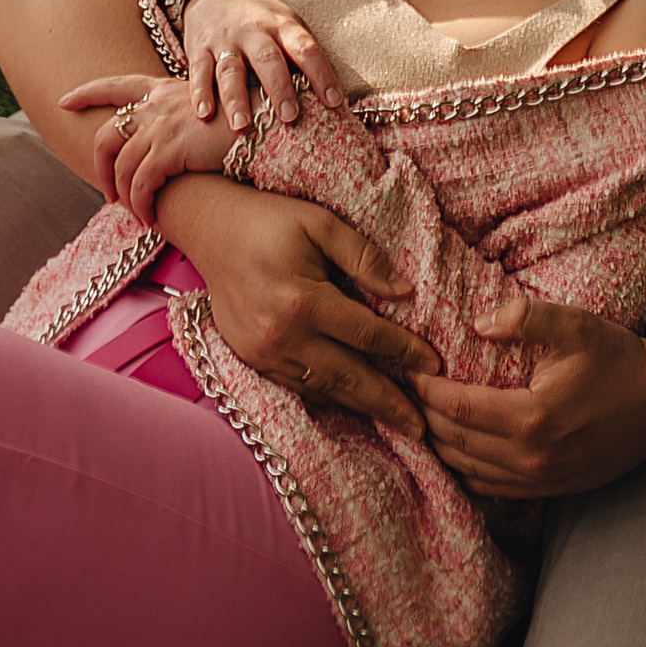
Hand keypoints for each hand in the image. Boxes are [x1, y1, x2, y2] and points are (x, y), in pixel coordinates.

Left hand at [59, 73, 239, 223]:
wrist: (267, 125)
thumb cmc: (245, 121)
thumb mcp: (208, 110)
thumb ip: (181, 121)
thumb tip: (166, 147)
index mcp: (165, 90)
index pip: (117, 85)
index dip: (88, 93)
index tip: (64, 101)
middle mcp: (158, 104)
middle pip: (107, 134)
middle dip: (99, 167)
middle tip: (107, 193)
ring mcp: (162, 125)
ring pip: (120, 165)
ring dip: (122, 195)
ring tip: (135, 213)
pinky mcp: (170, 149)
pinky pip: (139, 184)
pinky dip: (139, 205)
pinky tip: (150, 217)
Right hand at [155, 177, 439, 441]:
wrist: (210, 228)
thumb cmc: (269, 218)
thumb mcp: (320, 222)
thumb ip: (363, 256)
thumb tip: (403, 292)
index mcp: (302, 301)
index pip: (366, 334)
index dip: (404, 351)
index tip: (435, 366)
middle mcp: (281, 337)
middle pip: (347, 377)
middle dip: (387, 403)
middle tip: (422, 428)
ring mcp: (262, 354)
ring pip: (322, 390)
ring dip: (361, 407)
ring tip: (396, 423)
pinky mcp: (251, 360)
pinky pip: (298, 387)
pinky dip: (329, 398)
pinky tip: (352, 402)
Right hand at [181, 0, 344, 126]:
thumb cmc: (261, 20)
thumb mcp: (286, 25)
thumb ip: (303, 55)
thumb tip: (334, 98)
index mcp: (283, 25)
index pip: (306, 48)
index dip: (321, 74)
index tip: (333, 102)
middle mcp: (254, 31)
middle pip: (268, 59)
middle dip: (279, 88)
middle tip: (289, 118)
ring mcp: (225, 39)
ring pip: (230, 69)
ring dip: (236, 98)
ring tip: (242, 126)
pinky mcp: (199, 48)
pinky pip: (198, 71)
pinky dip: (200, 92)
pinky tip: (204, 114)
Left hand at [416, 287, 645, 501]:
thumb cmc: (618, 358)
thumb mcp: (576, 324)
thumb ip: (524, 318)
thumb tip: (476, 324)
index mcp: (532, 418)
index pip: (457, 409)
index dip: (427, 388)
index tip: (411, 366)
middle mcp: (530, 459)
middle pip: (454, 443)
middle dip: (425, 414)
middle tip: (411, 387)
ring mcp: (539, 481)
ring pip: (467, 470)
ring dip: (441, 444)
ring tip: (427, 412)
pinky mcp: (548, 491)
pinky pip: (489, 488)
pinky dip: (466, 467)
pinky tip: (460, 443)